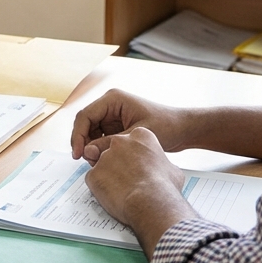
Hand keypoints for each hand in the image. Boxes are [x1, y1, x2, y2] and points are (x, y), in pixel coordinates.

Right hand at [71, 89, 194, 161]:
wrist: (183, 129)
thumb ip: (111, 143)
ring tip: (98, 163)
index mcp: (113, 99)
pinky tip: (106, 161)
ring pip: (91, 133)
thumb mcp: (137, 136)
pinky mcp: (116, 127)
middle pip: (85, 124)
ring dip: (91, 148)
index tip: (78, 154)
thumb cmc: (167, 126)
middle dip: (84, 143)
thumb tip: (87, 152)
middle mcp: (110, 105)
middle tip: (88, 162)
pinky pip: (100, 138)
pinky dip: (100, 149)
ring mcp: (112, 116)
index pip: (85, 116)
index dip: (78, 136)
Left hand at [84, 128, 193, 251]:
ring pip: (103, 166)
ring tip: (123, 191)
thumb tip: (164, 170)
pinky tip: (114, 196)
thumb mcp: (172, 169)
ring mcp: (104, 157)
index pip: (132, 142)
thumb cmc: (164, 187)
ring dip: (110, 177)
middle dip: (120, 164)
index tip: (139, 166)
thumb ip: (162, 164)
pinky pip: (94, 180)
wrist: (151, 203)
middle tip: (129, 179)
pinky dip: (101, 189)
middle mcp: (119, 142)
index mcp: (140, 136)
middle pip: (115, 152)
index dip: (136, 157)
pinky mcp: (93, 174)